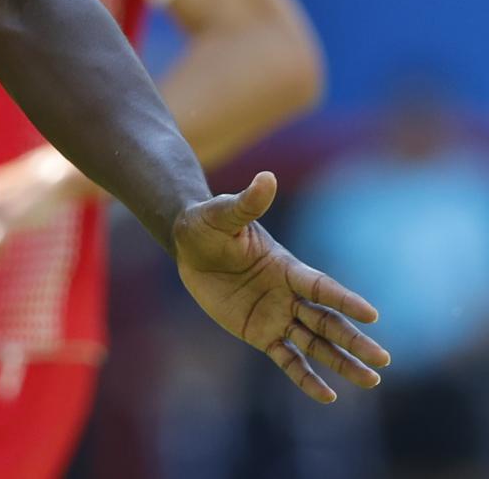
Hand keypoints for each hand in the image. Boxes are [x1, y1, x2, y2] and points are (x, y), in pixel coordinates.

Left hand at [174, 171, 388, 402]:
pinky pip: (287, 359)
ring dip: (342, 362)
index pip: (321, 287)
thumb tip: (266, 177)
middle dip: (354, 339)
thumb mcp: (223, 214)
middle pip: (328, 321)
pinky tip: (328, 396)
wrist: (190, 246)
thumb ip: (247, 203)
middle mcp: (289, 295)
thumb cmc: (208, 224)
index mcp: (287, 267)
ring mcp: (277, 315)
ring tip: (372, 381)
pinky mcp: (260, 333)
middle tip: (383, 360)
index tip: (372, 314)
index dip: (344, 300)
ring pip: (316, 343)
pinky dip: (306, 377)